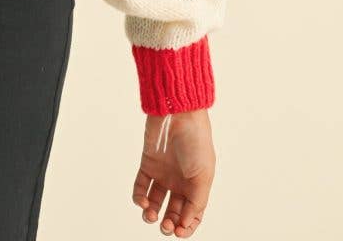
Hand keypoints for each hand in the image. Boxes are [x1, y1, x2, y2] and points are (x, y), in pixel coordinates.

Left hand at [132, 109, 214, 235]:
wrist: (178, 114)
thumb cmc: (196, 142)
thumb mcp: (203, 176)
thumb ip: (195, 202)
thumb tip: (184, 224)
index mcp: (197, 185)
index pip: (192, 214)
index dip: (187, 227)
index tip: (179, 232)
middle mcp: (180, 181)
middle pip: (173, 211)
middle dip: (169, 223)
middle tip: (165, 227)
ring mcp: (163, 173)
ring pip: (155, 202)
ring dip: (151, 214)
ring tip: (150, 216)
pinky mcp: (147, 164)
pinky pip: (141, 186)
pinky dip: (139, 198)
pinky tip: (142, 202)